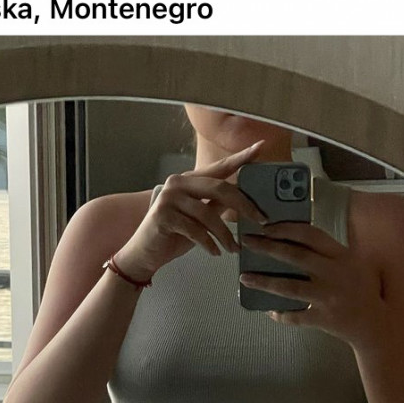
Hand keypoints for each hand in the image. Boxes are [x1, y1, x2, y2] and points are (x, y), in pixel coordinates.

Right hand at [115, 142, 268, 281]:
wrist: (143, 254)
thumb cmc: (173, 235)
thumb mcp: (199, 218)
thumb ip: (216, 205)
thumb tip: (243, 200)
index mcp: (188, 180)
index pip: (218, 168)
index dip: (240, 158)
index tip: (260, 148)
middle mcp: (177, 183)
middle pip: (219, 188)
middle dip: (243, 206)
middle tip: (260, 220)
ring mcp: (168, 198)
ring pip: (208, 214)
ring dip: (225, 235)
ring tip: (234, 249)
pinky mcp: (163, 216)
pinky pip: (195, 230)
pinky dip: (208, 244)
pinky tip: (215, 252)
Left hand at [239, 220, 387, 348]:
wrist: (376, 324)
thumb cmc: (362, 290)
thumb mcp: (353, 263)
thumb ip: (330, 252)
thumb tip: (295, 241)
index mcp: (342, 256)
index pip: (311, 235)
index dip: (286, 228)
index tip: (266, 226)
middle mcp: (334, 274)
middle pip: (295, 257)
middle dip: (268, 248)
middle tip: (247, 242)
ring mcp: (328, 297)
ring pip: (290, 287)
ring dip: (264, 281)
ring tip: (244, 277)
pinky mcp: (323, 319)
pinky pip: (296, 316)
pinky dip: (281, 314)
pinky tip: (269, 310)